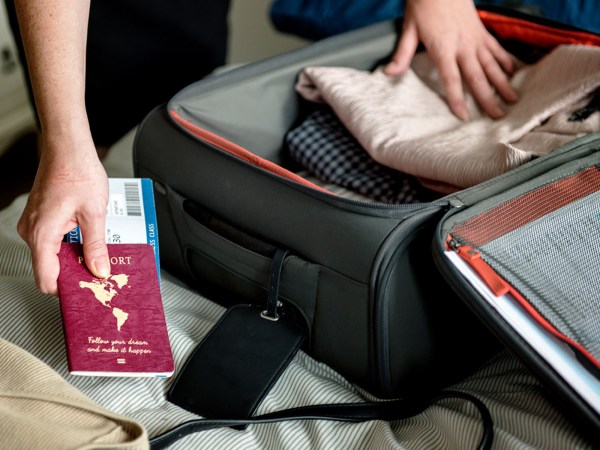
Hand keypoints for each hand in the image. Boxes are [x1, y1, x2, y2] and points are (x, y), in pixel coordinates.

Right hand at [17, 133, 109, 294]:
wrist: (68, 148)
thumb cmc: (78, 172)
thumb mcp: (95, 213)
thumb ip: (96, 245)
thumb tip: (99, 269)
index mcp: (42, 233)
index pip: (47, 279)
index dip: (66, 290)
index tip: (84, 294)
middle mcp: (32, 231)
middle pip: (50, 268)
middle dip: (74, 274)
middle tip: (98, 276)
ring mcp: (34, 224)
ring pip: (52, 255)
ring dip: (74, 258)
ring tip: (97, 256)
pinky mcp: (41, 218)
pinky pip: (53, 241)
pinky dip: (70, 245)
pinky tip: (88, 241)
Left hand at [384, 0, 517, 119]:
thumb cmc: (423, 4)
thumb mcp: (409, 29)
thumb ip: (402, 54)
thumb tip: (389, 73)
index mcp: (444, 48)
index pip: (452, 79)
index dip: (458, 98)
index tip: (465, 116)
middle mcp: (463, 45)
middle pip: (477, 77)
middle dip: (488, 98)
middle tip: (498, 116)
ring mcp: (475, 38)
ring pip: (493, 64)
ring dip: (503, 83)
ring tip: (513, 99)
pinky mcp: (482, 31)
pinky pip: (497, 49)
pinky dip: (506, 61)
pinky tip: (513, 73)